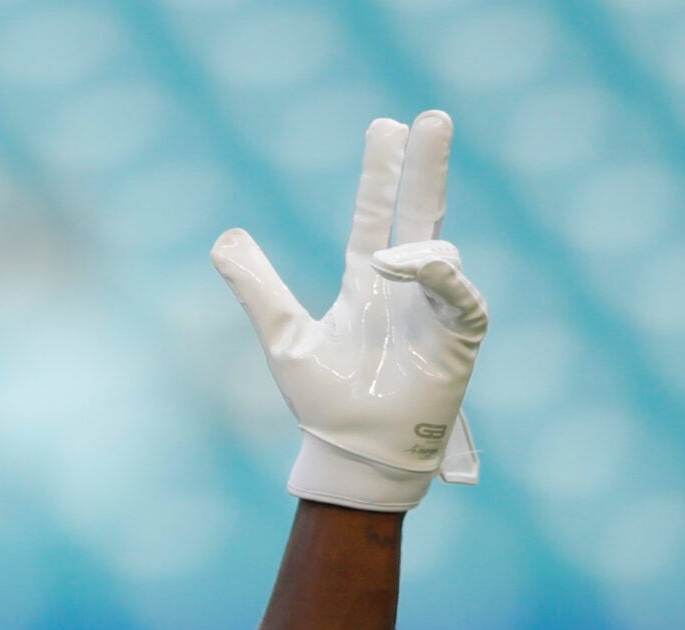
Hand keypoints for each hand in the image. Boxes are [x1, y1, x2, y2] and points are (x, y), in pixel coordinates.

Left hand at [213, 111, 487, 511]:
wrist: (353, 454)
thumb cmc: (323, 405)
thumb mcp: (283, 338)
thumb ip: (257, 288)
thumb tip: (222, 238)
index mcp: (367, 284)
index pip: (374, 216)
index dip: (380, 175)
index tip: (387, 126)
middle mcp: (404, 288)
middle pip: (419, 212)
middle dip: (425, 168)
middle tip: (432, 118)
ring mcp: (435, 309)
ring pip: (439, 252)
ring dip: (415, 248)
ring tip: (387, 260)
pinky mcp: (460, 338)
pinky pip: (462, 296)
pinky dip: (442, 278)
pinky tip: (417, 266)